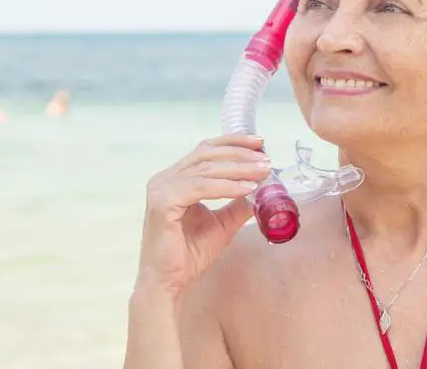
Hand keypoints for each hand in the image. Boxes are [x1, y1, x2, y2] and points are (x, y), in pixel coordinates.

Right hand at [135, 134, 271, 300]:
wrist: (169, 283)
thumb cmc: (188, 255)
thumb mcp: (222, 224)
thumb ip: (237, 205)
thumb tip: (261, 191)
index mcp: (175, 179)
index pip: (205, 150)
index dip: (233, 142)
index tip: (260, 143)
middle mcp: (164, 179)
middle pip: (207, 154)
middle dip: (240, 154)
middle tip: (266, 159)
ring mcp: (160, 189)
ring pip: (205, 168)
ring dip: (238, 169)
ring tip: (262, 173)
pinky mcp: (162, 203)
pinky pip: (199, 187)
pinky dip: (225, 186)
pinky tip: (246, 189)